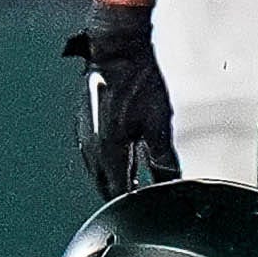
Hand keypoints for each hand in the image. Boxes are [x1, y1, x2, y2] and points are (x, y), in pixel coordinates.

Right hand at [66, 3, 179, 198]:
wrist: (117, 46)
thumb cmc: (136, 77)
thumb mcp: (160, 123)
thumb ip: (164, 158)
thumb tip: (172, 180)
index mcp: (107, 151)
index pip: (118, 191)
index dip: (135, 204)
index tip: (148, 210)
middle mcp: (91, 145)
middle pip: (105, 183)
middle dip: (122, 194)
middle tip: (141, 201)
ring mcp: (85, 131)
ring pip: (98, 168)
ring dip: (114, 177)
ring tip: (132, 182)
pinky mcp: (86, 118)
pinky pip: (94, 150)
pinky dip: (108, 160)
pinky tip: (120, 155)